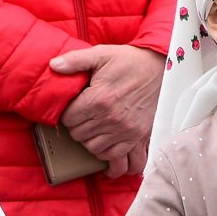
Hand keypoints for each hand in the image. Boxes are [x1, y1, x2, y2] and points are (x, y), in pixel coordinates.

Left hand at [51, 45, 164, 178]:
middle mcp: (111, 119)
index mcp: (98, 99)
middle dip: (77, 127)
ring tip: (93, 130)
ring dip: (90, 142)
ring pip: (94, 149)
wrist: (163, 69)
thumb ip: (75, 60)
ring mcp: (126, 131)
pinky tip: (107, 154)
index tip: (73, 108)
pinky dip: (111, 161)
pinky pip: (120, 160)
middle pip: (79, 136)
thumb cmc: (131, 61)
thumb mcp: (102, 54)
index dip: (67, 114)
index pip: (68, 119)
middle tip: (82, 118)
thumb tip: (53, 65)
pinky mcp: (138, 137)